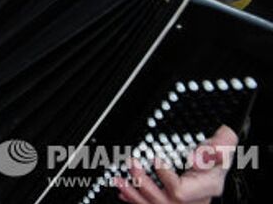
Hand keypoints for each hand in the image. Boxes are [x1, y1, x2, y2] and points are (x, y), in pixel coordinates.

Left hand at [115, 125, 237, 203]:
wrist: (217, 163)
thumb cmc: (217, 154)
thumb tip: (195, 159)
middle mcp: (195, 201)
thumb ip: (216, 148)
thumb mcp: (223, 145)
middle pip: (164, 201)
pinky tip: (124, 192)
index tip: (155, 159)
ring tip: (119, 180)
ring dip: (133, 194)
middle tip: (131, 163)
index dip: (164, 176)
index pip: (179, 192)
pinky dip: (135, 200)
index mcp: (206, 188)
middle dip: (142, 183)